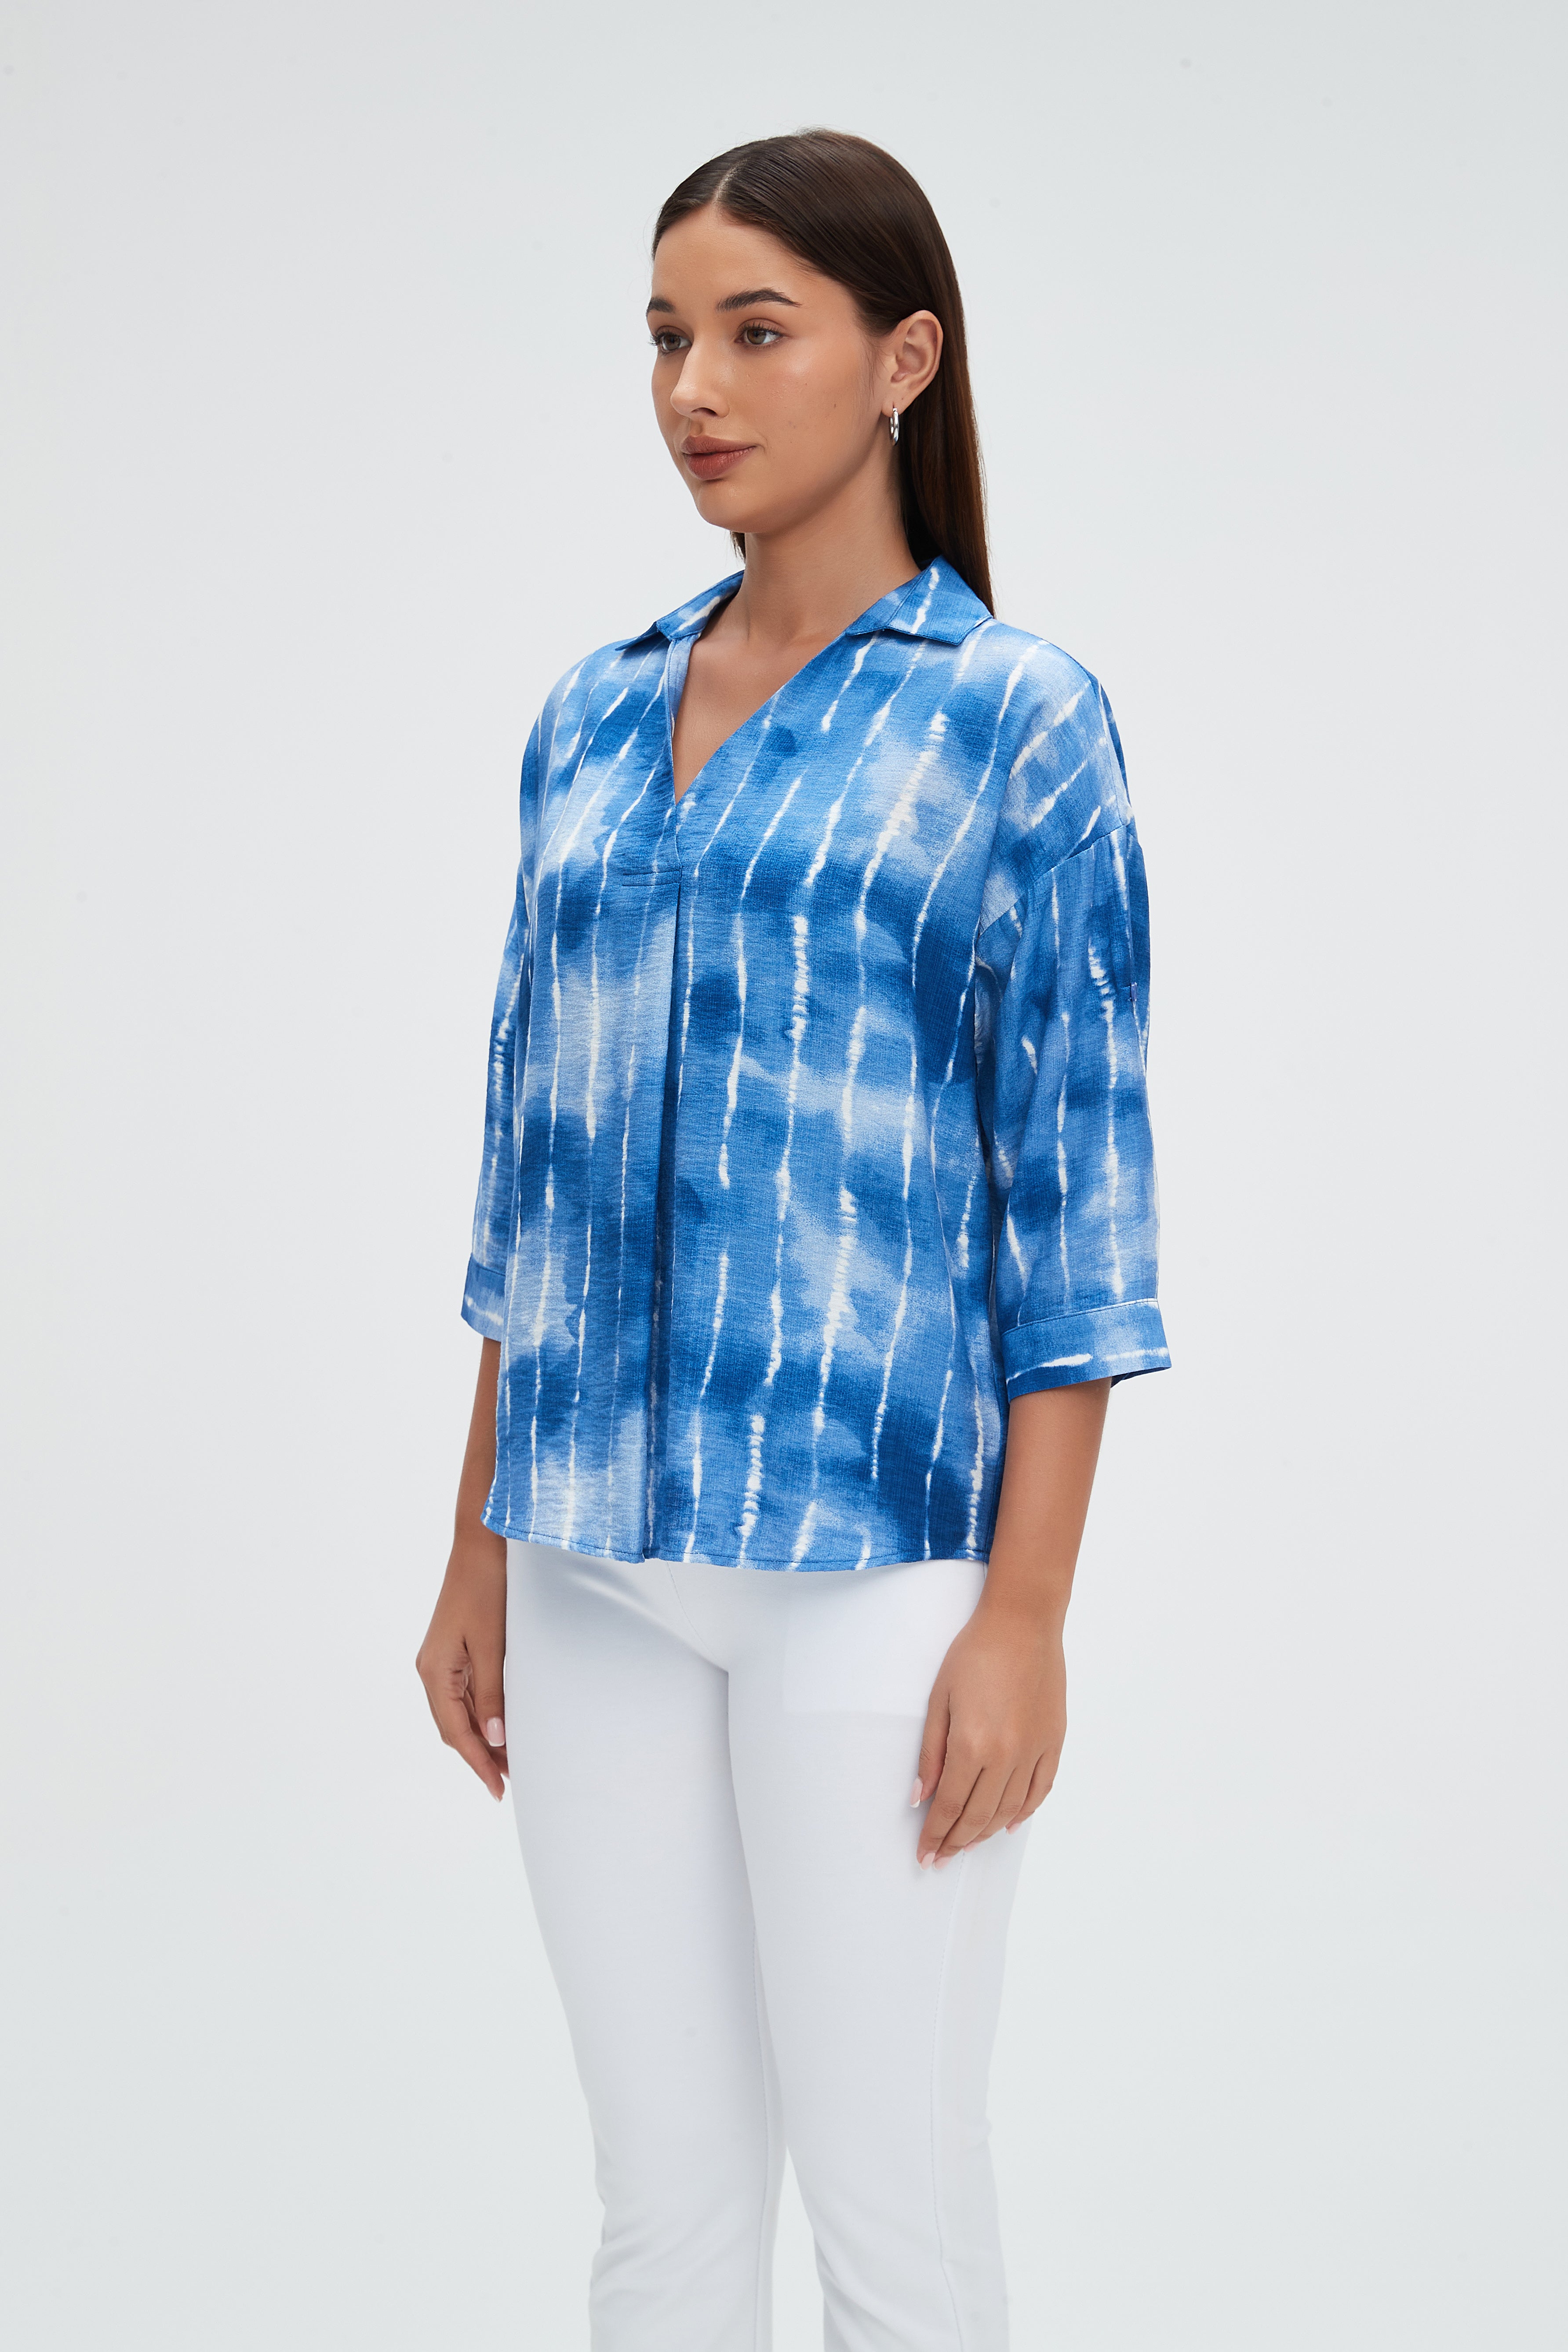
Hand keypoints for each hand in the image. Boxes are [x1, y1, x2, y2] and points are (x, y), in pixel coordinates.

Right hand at [415, 1532, 508, 1799]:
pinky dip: (482, 1714)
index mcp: (434, 1671)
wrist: (483, 1543)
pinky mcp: (454, 1649)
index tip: (498, 1789)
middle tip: (509, 1781)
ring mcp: (441, 1659)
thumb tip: (495, 1738)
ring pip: (458, 1713)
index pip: (455, 1732)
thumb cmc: (487, 1588)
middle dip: (480, 1756)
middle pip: (453, 1727)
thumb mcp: (491, 1644)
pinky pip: (465, 1694)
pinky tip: (500, 1725)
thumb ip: (492, 1693)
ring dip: (482, 1737)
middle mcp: (431, 1669)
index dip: (477, 1763)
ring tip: (510, 1761)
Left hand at [913, 1599, 1065, 1865]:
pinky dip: (1025, 1812)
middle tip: (942, 1857)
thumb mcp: (939, 1699)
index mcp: (972, 1744)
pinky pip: (1040, 1789)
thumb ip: (930, 1753)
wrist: (1023, 1623)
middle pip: (979, 1815)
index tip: (925, 1854)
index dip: (936, 1835)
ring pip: (1010, 1809)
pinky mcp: (1054, 1741)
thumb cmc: (975, 1653)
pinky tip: (1010, 1823)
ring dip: (987, 1832)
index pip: (950, 1806)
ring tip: (968, 1843)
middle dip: (957, 1842)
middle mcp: (1006, 1755)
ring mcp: (1034, 1750)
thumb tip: (920, 1796)